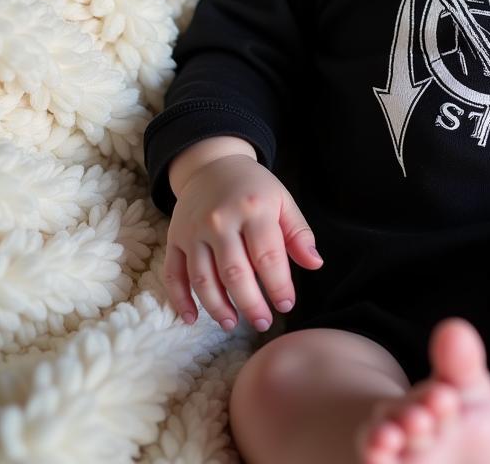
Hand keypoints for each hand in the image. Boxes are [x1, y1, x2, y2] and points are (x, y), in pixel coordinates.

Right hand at [164, 154, 323, 331]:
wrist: (212, 165)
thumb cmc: (254, 189)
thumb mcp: (283, 201)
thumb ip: (299, 234)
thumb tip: (315, 264)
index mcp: (253, 209)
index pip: (267, 256)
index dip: (278, 286)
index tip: (287, 305)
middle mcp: (220, 221)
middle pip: (234, 273)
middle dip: (250, 304)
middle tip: (263, 323)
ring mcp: (193, 231)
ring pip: (202, 279)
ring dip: (217, 307)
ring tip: (232, 324)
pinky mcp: (174, 239)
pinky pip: (173, 275)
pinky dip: (180, 301)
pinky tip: (192, 319)